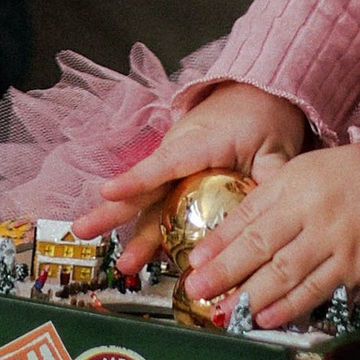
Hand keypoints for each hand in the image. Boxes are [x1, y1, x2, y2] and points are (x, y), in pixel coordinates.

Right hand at [80, 81, 308, 273]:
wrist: (255, 95)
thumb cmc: (263, 117)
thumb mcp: (277, 148)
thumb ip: (272, 180)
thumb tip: (274, 218)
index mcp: (200, 142)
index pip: (163, 162)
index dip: (136, 179)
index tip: (108, 191)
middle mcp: (178, 154)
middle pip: (143, 187)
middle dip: (111, 211)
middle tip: (81, 231)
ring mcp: (176, 168)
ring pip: (149, 203)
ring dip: (131, 232)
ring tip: (120, 264)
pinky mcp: (179, 179)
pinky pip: (162, 206)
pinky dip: (150, 230)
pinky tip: (143, 257)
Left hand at [187, 142, 359, 329]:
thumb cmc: (358, 173)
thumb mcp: (310, 171)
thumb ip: (277, 197)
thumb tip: (240, 232)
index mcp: (294, 182)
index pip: (247, 214)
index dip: (219, 240)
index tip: (194, 259)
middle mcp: (309, 210)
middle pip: (258, 245)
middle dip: (224, 270)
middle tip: (196, 289)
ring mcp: (333, 239)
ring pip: (283, 272)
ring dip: (249, 295)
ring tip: (223, 310)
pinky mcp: (357, 264)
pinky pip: (316, 289)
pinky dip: (288, 306)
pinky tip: (265, 317)